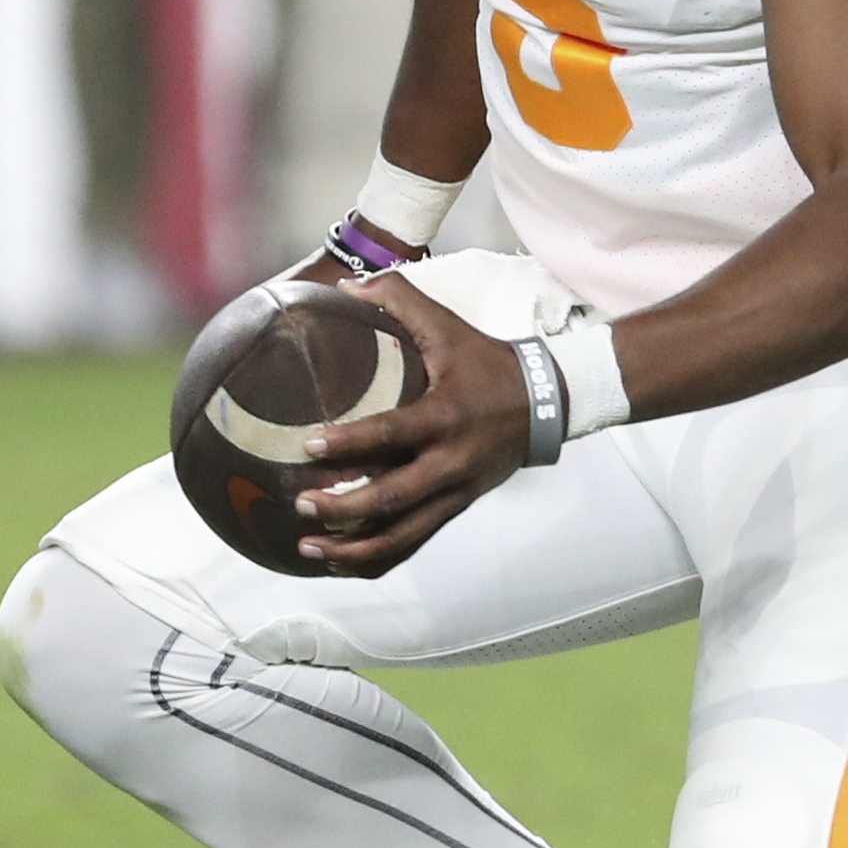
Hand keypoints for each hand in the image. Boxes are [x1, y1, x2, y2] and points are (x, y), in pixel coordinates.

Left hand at [290, 274, 533, 575]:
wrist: (546, 404)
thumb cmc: (489, 363)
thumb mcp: (449, 327)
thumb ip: (399, 300)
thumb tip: (345, 286)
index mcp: (446, 417)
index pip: (393, 435)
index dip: (351, 443)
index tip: (309, 444)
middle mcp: (451, 463)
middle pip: (394, 500)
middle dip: (344, 509)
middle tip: (301, 504)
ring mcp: (455, 493)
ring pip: (402, 536)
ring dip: (353, 549)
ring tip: (309, 547)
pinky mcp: (455, 509)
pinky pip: (412, 544)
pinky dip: (375, 558)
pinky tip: (339, 560)